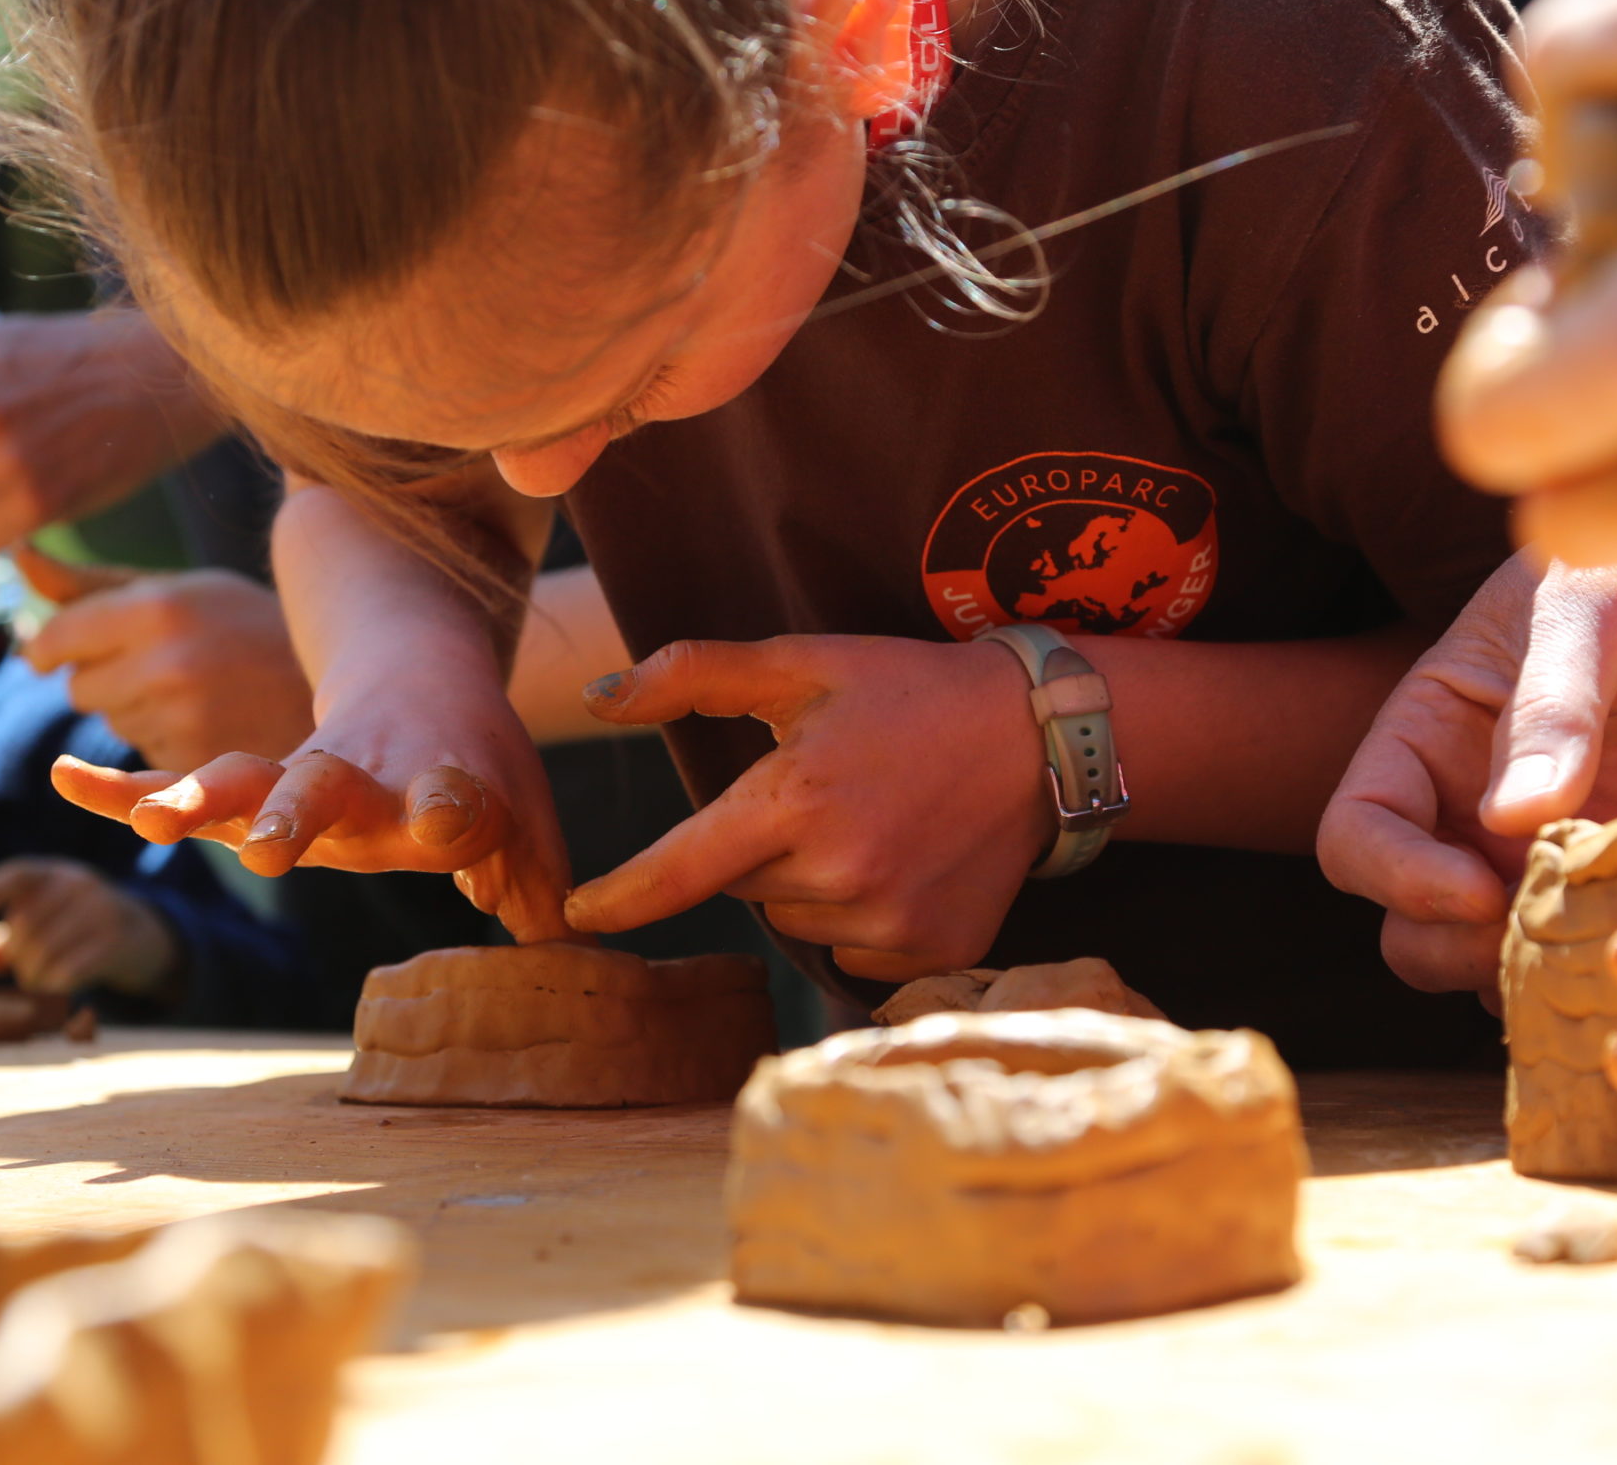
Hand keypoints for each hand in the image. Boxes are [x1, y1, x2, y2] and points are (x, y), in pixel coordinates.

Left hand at [0, 856, 179, 998]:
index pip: (16, 875)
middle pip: (25, 926)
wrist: (143, 936)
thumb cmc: (77, 931)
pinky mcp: (115, 941)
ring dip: (33, 977)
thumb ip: (6, 940)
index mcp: (55, 873)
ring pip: (44, 952)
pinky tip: (59, 988)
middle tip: (26, 974)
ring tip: (40, 983)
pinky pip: (68, 971)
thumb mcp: (44, 924)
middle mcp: (79, 884)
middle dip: (18, 959)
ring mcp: (101, 910)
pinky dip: (54, 986)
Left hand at [17, 543, 313, 769]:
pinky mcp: (199, 765)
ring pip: (112, 722)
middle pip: (80, 687)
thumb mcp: (178, 590)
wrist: (338, 684)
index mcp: (157, 607)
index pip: (60, 638)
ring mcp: (183, 719)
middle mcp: (166, 664)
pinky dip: (165, 741)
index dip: (48, 647)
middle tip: (160, 662)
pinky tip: (211, 721)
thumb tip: (16, 555)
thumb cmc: (245, 626)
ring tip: (198, 689)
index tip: (47, 653)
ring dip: (135, 710)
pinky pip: (143, 756)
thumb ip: (89, 584)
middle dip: (103, 676)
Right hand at [51, 668, 573, 942]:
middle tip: (268, 848)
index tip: (448, 816)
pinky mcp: (252, 785)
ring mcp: (302, 779)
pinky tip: (65, 777)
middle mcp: (367, 781)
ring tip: (155, 820)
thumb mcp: (528, 829)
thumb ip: (546, 895)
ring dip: (200, 798)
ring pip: (247, 780)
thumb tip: (584, 967)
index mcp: (445, 790)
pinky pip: (178, 781)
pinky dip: (122, 787)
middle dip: (297, 815)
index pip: (453, 798)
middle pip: (328, 789)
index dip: (454, 808)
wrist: (420, 672)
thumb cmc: (478, 774)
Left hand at [562, 635, 1051, 982]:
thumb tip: (598, 695)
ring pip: (796, 922)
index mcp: (795, 802)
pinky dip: (860, 918)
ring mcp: (890, 924)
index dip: (621, 897)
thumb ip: (694, 674)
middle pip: (742, 886)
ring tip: (870, 823)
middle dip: (760, 845)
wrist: (1038, 738)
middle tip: (823, 792)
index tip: (578, 915)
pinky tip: (903, 863)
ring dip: (809, 884)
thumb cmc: (908, 691)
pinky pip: (853, 954)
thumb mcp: (804, 662)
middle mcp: (839, 876)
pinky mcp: (931, 954)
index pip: (679, 871)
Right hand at [1318, 551, 1616, 993]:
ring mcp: (1562, 857)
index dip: (1397, 878)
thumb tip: (1509, 821)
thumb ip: (1551, 707)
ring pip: (1502, 964)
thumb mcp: (1592, 608)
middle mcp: (1478, 813)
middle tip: (1546, 936)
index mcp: (1433, 739)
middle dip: (1459, 951)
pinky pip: (1608, 960)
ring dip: (1538, 978)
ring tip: (1612, 948)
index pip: (1357, 836)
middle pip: (1410, 928)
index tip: (1480, 887)